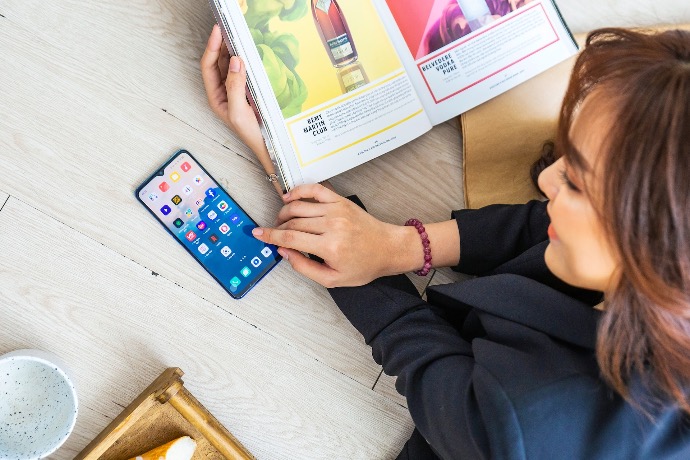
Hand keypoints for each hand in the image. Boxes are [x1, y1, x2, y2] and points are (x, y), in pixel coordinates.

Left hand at [201, 25, 280, 193]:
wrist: (268, 146)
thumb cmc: (250, 134)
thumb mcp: (238, 111)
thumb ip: (235, 86)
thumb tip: (235, 61)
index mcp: (215, 96)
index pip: (209, 66)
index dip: (211, 47)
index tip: (218, 31)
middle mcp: (223, 91)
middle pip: (217, 62)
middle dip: (220, 44)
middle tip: (227, 28)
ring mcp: (235, 90)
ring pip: (229, 65)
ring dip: (232, 50)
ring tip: (236, 35)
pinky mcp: (248, 91)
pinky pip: (242, 71)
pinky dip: (244, 59)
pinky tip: (248, 52)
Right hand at [251, 184, 418, 287]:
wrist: (387, 248)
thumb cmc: (363, 265)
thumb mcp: (333, 279)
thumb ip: (304, 267)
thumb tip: (284, 252)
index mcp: (330, 247)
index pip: (291, 239)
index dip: (270, 236)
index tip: (257, 234)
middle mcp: (332, 226)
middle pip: (292, 223)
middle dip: (277, 229)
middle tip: (273, 234)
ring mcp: (336, 210)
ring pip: (299, 207)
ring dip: (284, 213)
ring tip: (281, 221)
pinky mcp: (340, 201)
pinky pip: (314, 190)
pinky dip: (299, 191)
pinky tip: (289, 198)